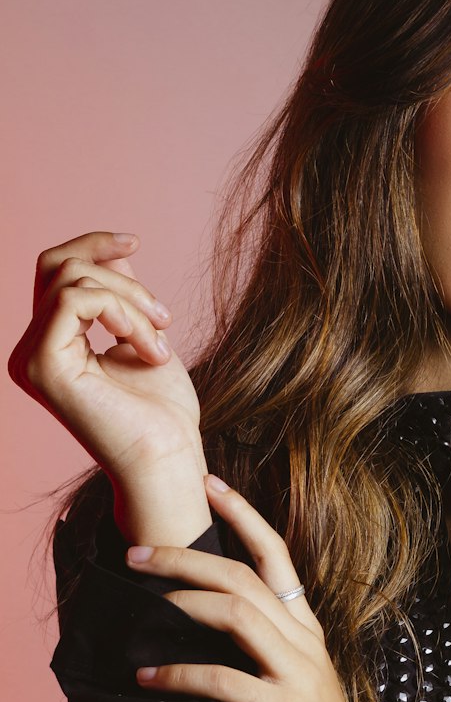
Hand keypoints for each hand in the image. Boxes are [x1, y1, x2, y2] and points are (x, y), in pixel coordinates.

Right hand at [8, 231, 202, 478]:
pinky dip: (122, 313)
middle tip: (164, 317)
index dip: (93, 246)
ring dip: (131, 301)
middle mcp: (32, 351)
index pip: (55, 272)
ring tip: (160, 339)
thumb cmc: (161, 413)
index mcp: (51, 345)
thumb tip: (112, 250)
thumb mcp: (140, 336)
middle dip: (120, 275)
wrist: (166, 459)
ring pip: (71, 280)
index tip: (135, 242)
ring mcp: (33, 359)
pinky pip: (73, 301)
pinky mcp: (43, 365)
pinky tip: (149, 348)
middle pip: (57, 266)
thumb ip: (118, 296)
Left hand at [127, 476, 353, 701]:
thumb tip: (204, 613)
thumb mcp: (291, 677)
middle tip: (137, 550)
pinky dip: (180, 674)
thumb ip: (262, 643)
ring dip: (182, 601)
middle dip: (186, 556)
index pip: (275, 553)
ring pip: (237, 613)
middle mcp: (304, 640)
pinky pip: (224, 680)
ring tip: (142, 601)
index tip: (209, 482)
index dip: (244, 513)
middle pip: (243, 575)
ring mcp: (297, 673)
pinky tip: (147, 678)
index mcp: (305, 626)